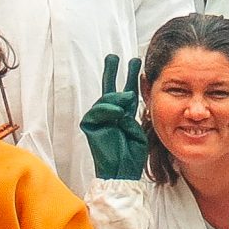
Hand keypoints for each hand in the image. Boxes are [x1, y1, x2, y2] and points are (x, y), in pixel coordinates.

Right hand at [79, 54, 148, 180]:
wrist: (122, 172)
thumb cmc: (132, 154)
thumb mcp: (138, 127)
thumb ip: (131, 109)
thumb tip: (126, 94)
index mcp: (124, 116)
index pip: (126, 92)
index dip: (130, 77)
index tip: (135, 62)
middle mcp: (111, 116)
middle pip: (110, 89)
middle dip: (113, 72)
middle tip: (115, 57)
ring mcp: (99, 120)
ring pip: (105, 99)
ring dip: (117, 97)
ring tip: (128, 96)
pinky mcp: (90, 127)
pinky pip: (96, 112)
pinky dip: (108, 109)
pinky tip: (118, 110)